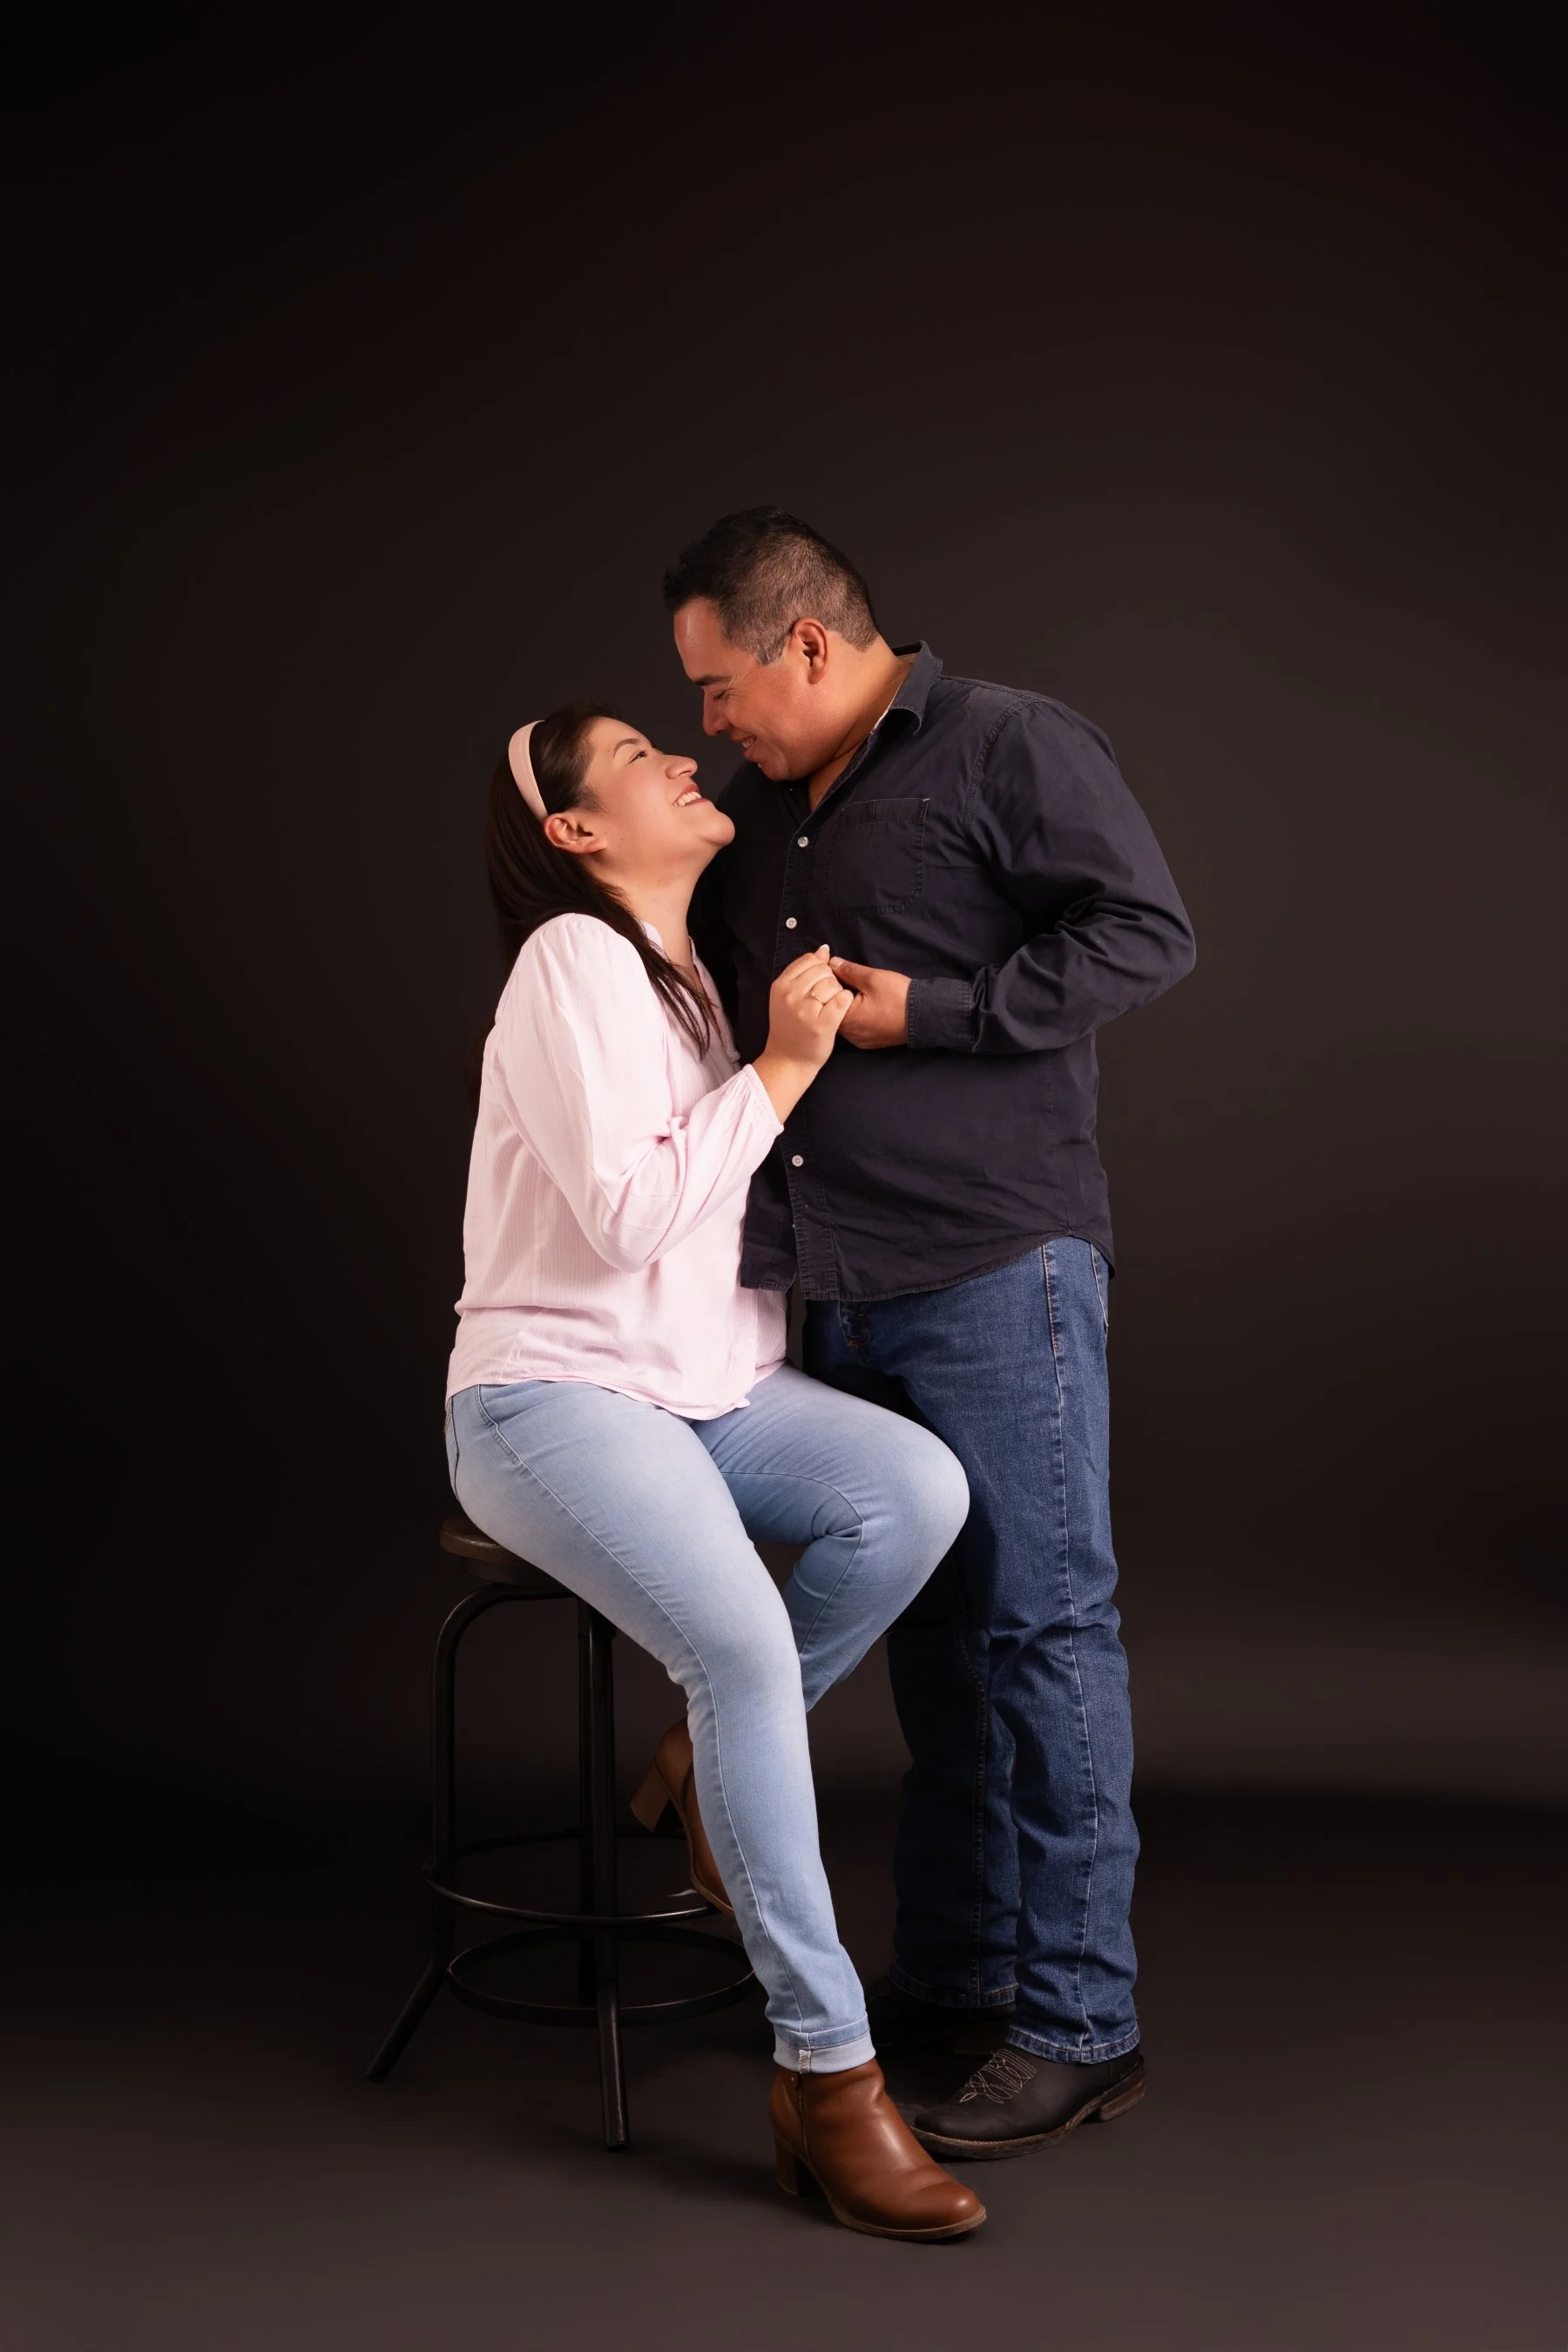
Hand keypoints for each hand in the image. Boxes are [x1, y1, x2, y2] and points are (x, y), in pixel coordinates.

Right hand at [752, 945, 854, 1119]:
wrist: (788, 1061)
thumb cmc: (790, 1028)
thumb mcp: (787, 998)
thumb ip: (803, 973)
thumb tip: (823, 950)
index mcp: (781, 985)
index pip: (809, 961)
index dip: (820, 969)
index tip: (818, 985)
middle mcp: (791, 995)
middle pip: (823, 971)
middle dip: (829, 981)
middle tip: (824, 1000)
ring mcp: (805, 1010)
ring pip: (833, 984)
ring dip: (837, 994)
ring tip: (828, 1008)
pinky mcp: (822, 1024)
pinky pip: (843, 1000)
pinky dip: (845, 1003)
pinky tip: (838, 1012)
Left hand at [829, 957, 910, 1048]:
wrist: (925, 1016)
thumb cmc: (899, 996)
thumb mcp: (873, 978)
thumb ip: (849, 970)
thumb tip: (831, 963)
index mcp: (847, 1019)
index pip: (824, 1000)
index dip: (827, 984)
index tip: (834, 973)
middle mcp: (850, 1034)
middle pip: (831, 1013)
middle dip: (834, 997)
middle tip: (843, 981)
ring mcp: (859, 1040)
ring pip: (842, 1021)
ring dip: (844, 1008)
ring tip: (853, 992)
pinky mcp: (869, 1042)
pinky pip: (854, 1028)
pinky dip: (854, 1017)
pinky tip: (861, 1006)